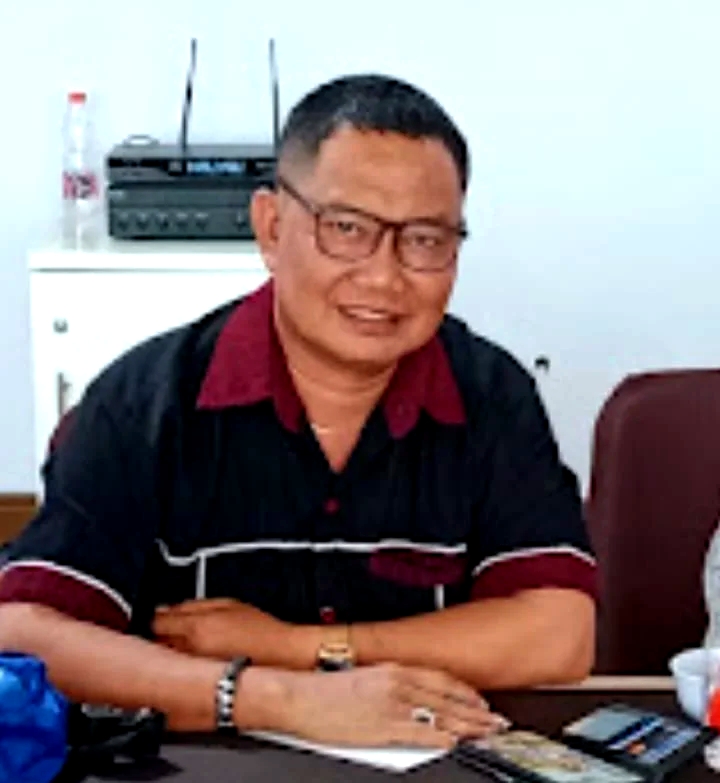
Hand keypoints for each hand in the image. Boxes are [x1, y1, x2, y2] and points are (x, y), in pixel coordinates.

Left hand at [153, 598, 311, 666]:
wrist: (281, 658)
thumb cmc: (262, 632)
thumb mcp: (229, 604)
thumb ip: (195, 604)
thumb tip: (170, 608)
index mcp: (197, 627)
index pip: (155, 621)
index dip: (155, 616)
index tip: (158, 616)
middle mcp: (191, 651)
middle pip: (156, 642)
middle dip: (159, 635)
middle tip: (170, 629)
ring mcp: (194, 670)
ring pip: (165, 659)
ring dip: (169, 651)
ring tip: (187, 646)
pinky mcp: (199, 684)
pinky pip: (179, 673)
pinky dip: (181, 666)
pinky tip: (195, 661)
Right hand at [265, 663, 508, 748]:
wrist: (300, 697)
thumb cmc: (325, 690)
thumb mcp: (365, 677)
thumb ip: (391, 684)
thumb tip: (412, 696)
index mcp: (394, 669)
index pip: (441, 679)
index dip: (465, 691)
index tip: (481, 701)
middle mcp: (398, 683)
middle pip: (448, 698)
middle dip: (476, 711)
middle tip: (497, 721)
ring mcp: (393, 705)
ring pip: (442, 715)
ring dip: (469, 725)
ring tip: (488, 732)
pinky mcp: (384, 727)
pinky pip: (422, 733)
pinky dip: (443, 737)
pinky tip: (457, 742)